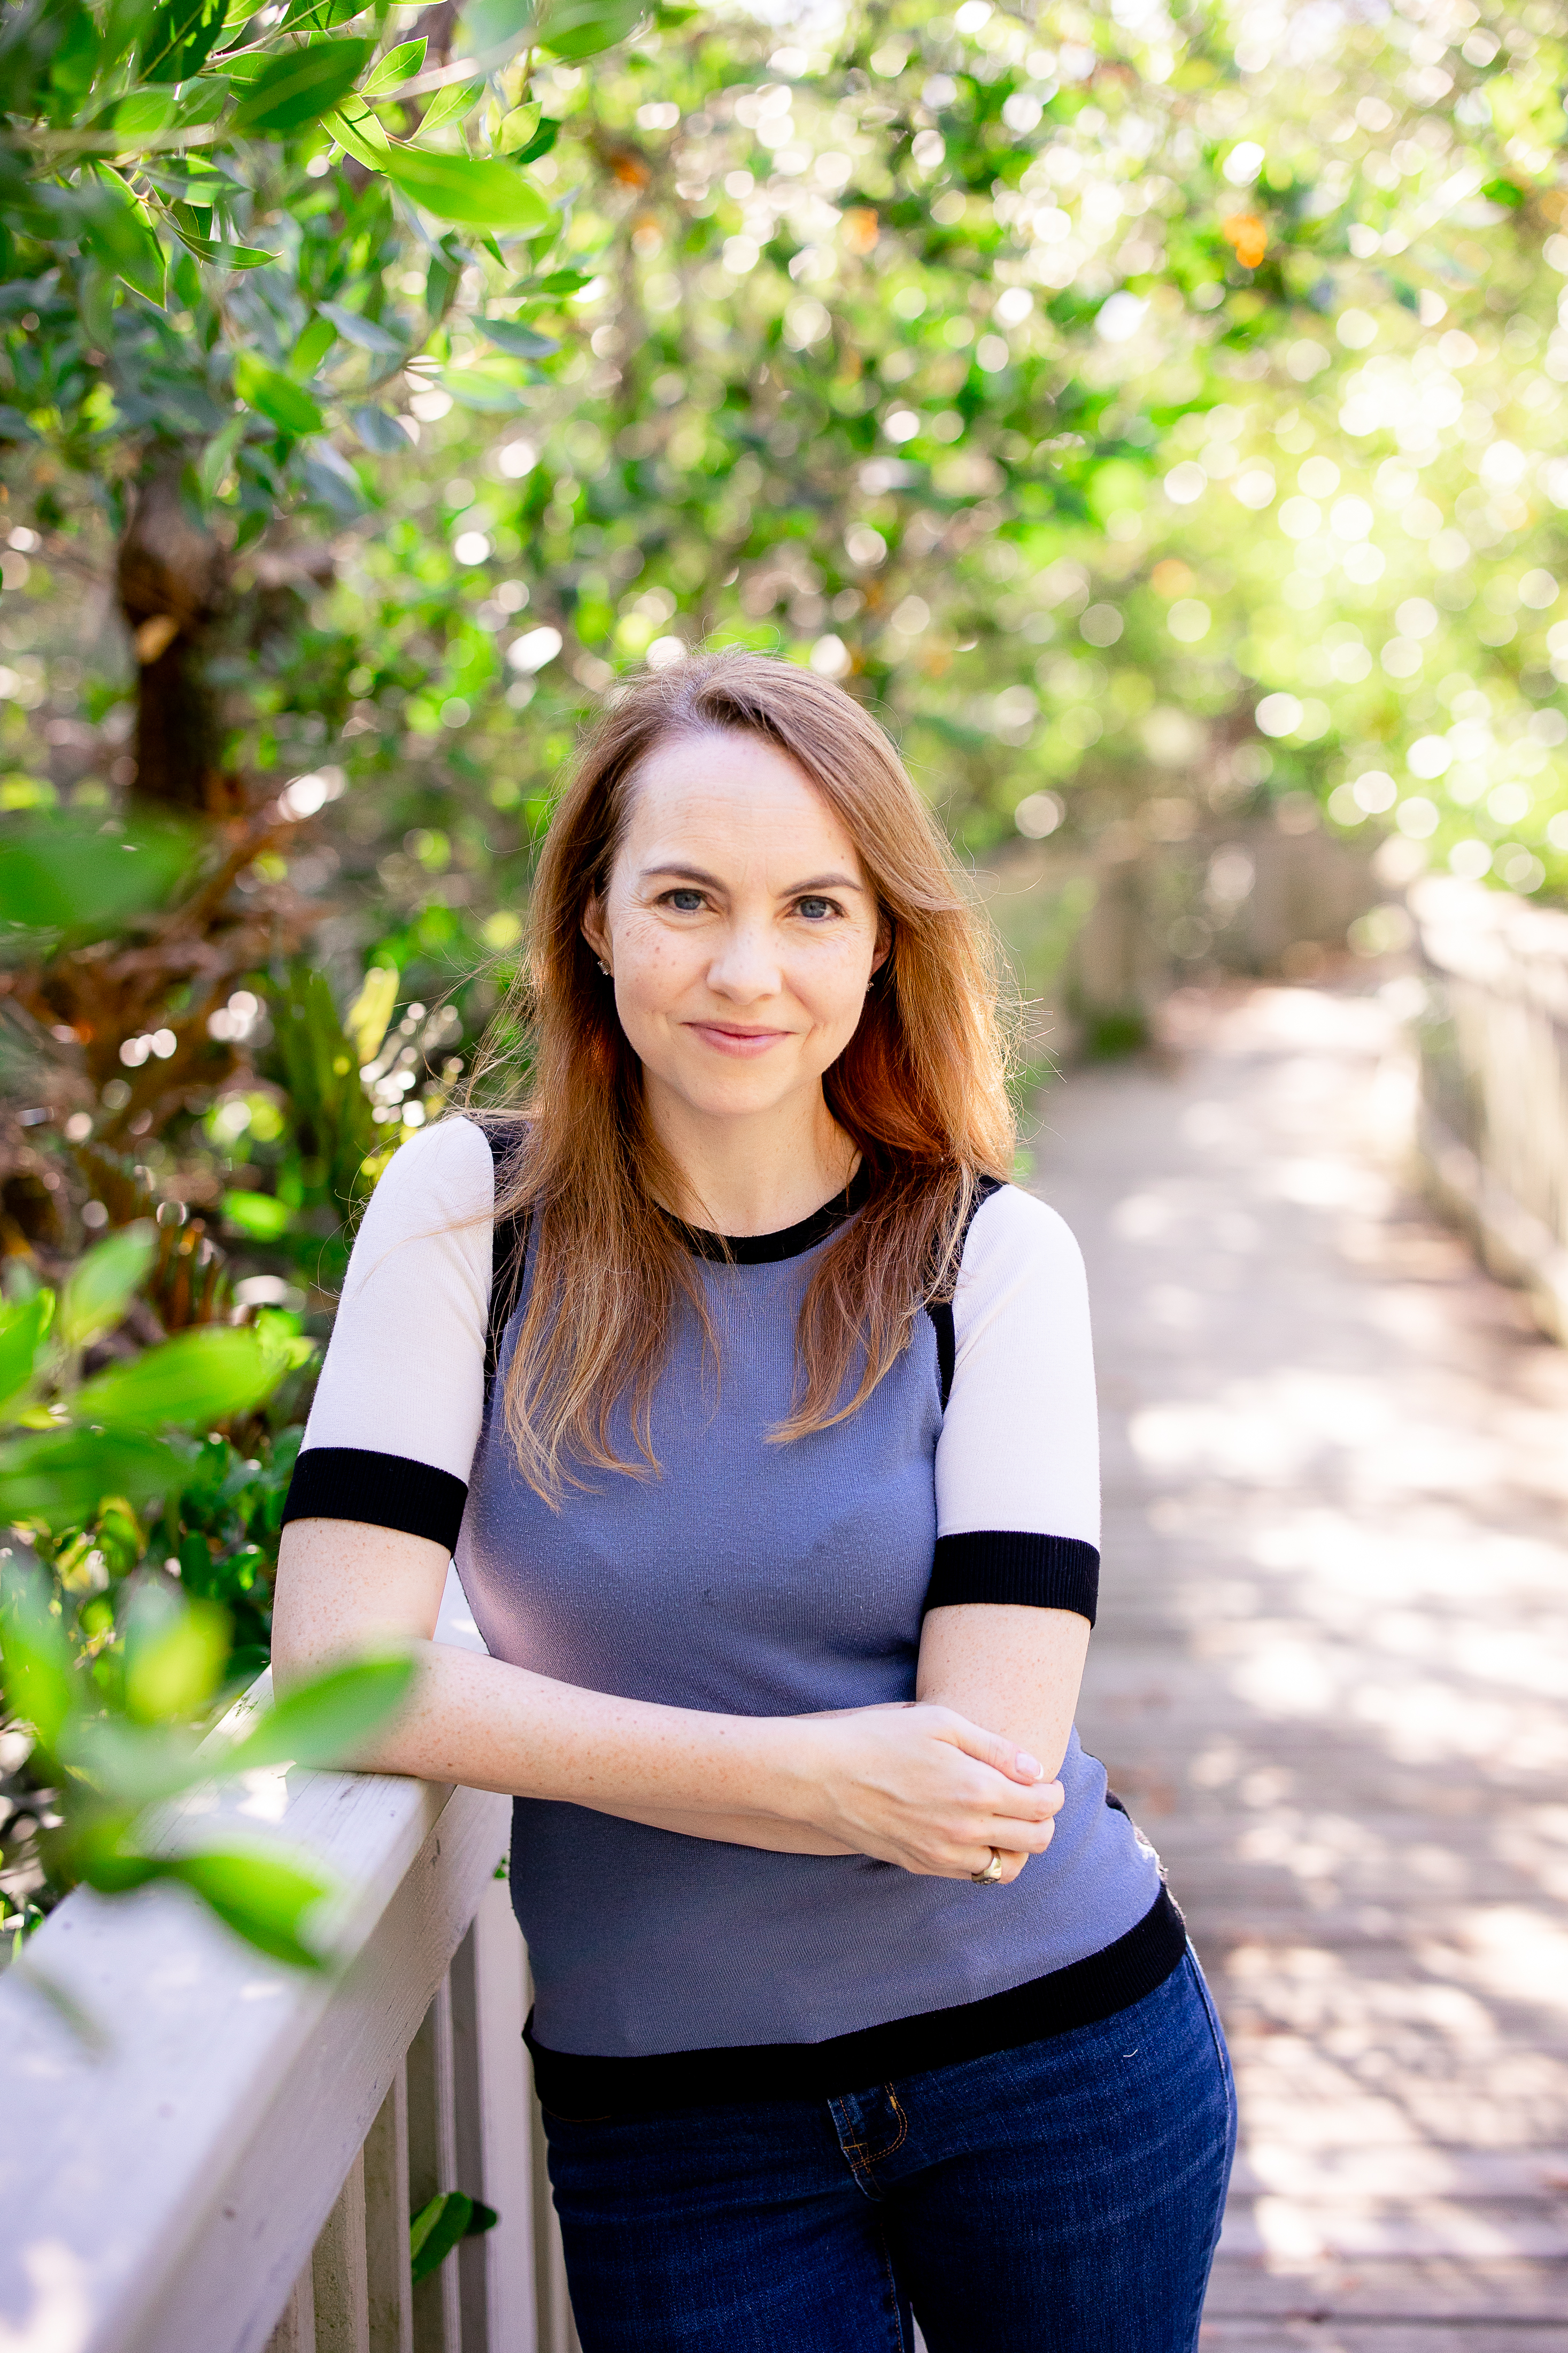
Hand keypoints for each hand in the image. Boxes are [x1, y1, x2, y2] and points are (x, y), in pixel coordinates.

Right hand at [791, 1704, 1063, 1882]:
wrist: (822, 1776)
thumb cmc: (880, 1738)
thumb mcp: (941, 1723)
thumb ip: (995, 1748)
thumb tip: (1036, 1770)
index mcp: (976, 1789)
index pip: (1043, 1805)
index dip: (1053, 1793)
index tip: (1045, 1781)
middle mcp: (965, 1830)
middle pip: (1035, 1840)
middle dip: (1043, 1819)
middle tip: (1031, 1799)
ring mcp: (943, 1854)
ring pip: (1006, 1866)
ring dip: (1016, 1844)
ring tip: (1005, 1819)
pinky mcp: (921, 1865)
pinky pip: (972, 1875)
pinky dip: (985, 1858)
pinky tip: (973, 1832)